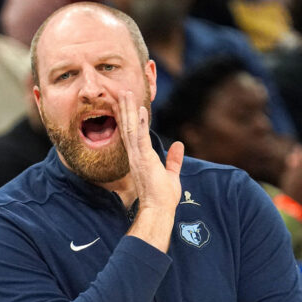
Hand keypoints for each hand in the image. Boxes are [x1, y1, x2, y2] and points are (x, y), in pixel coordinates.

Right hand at [118, 90, 183, 213]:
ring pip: (131, 128)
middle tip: (121, 90)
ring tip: (126, 93)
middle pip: (128, 126)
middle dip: (125, 108)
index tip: (126, 102)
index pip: (133, 133)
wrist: (158, 211)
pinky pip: (141, 138)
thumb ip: (174, 159)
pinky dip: (141, 124)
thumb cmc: (162, 197)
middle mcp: (135, 155)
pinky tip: (140, 111)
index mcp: (139, 158)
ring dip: (129, 110)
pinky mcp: (144, 160)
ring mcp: (138, 157)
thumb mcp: (171, 174)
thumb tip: (179, 145)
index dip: (129, 117)